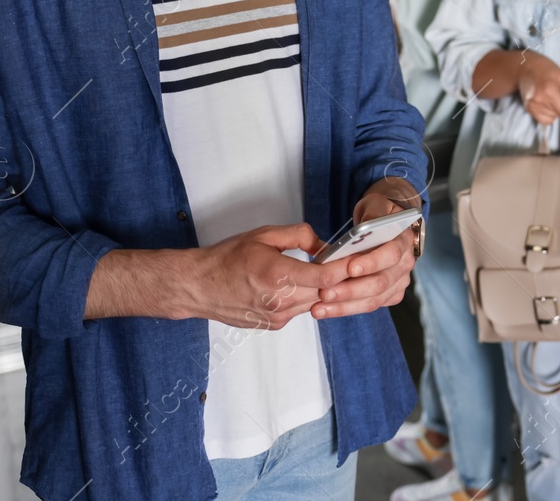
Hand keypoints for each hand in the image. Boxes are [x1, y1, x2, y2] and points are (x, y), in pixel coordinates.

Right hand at [181, 223, 343, 328]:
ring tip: (325, 270)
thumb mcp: (264, 235)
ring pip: (315, 303)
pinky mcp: (274, 324)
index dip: (346, 268)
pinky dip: (305, 296)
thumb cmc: (227, 258)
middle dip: (339, 278)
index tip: (360, 258)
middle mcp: (279, 301)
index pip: (326, 277)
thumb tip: (324, 246)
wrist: (199, 287)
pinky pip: (300, 309)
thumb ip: (299, 236)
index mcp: (277, 275)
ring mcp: (277, 317)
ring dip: (323, 288)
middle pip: (325, 292)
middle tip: (349, 261)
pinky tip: (298, 283)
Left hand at [310, 185, 418, 320]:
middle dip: (351, 290)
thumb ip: (372, 215)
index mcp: (404, 240)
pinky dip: (346, 309)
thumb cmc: (378, 213)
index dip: (371, 262)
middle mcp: (406, 263)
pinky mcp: (389, 294)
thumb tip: (362, 231)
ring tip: (319, 307)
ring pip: (373, 300)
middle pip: (381, 282)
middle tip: (324, 293)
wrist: (386, 224)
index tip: (349, 268)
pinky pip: (368, 306)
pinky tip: (325, 310)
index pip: (391, 254)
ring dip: (344, 306)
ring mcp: (399, 281)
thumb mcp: (375, 205)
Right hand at [515, 50, 559, 124]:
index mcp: (549, 91)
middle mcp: (539, 100)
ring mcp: (532, 105)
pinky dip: (547, 115)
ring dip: (553, 111)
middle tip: (556, 94)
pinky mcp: (528, 109)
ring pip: (551, 119)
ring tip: (549, 97)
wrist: (526, 68)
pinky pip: (543, 120)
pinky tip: (544, 104)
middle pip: (558, 115)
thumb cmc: (546, 70)